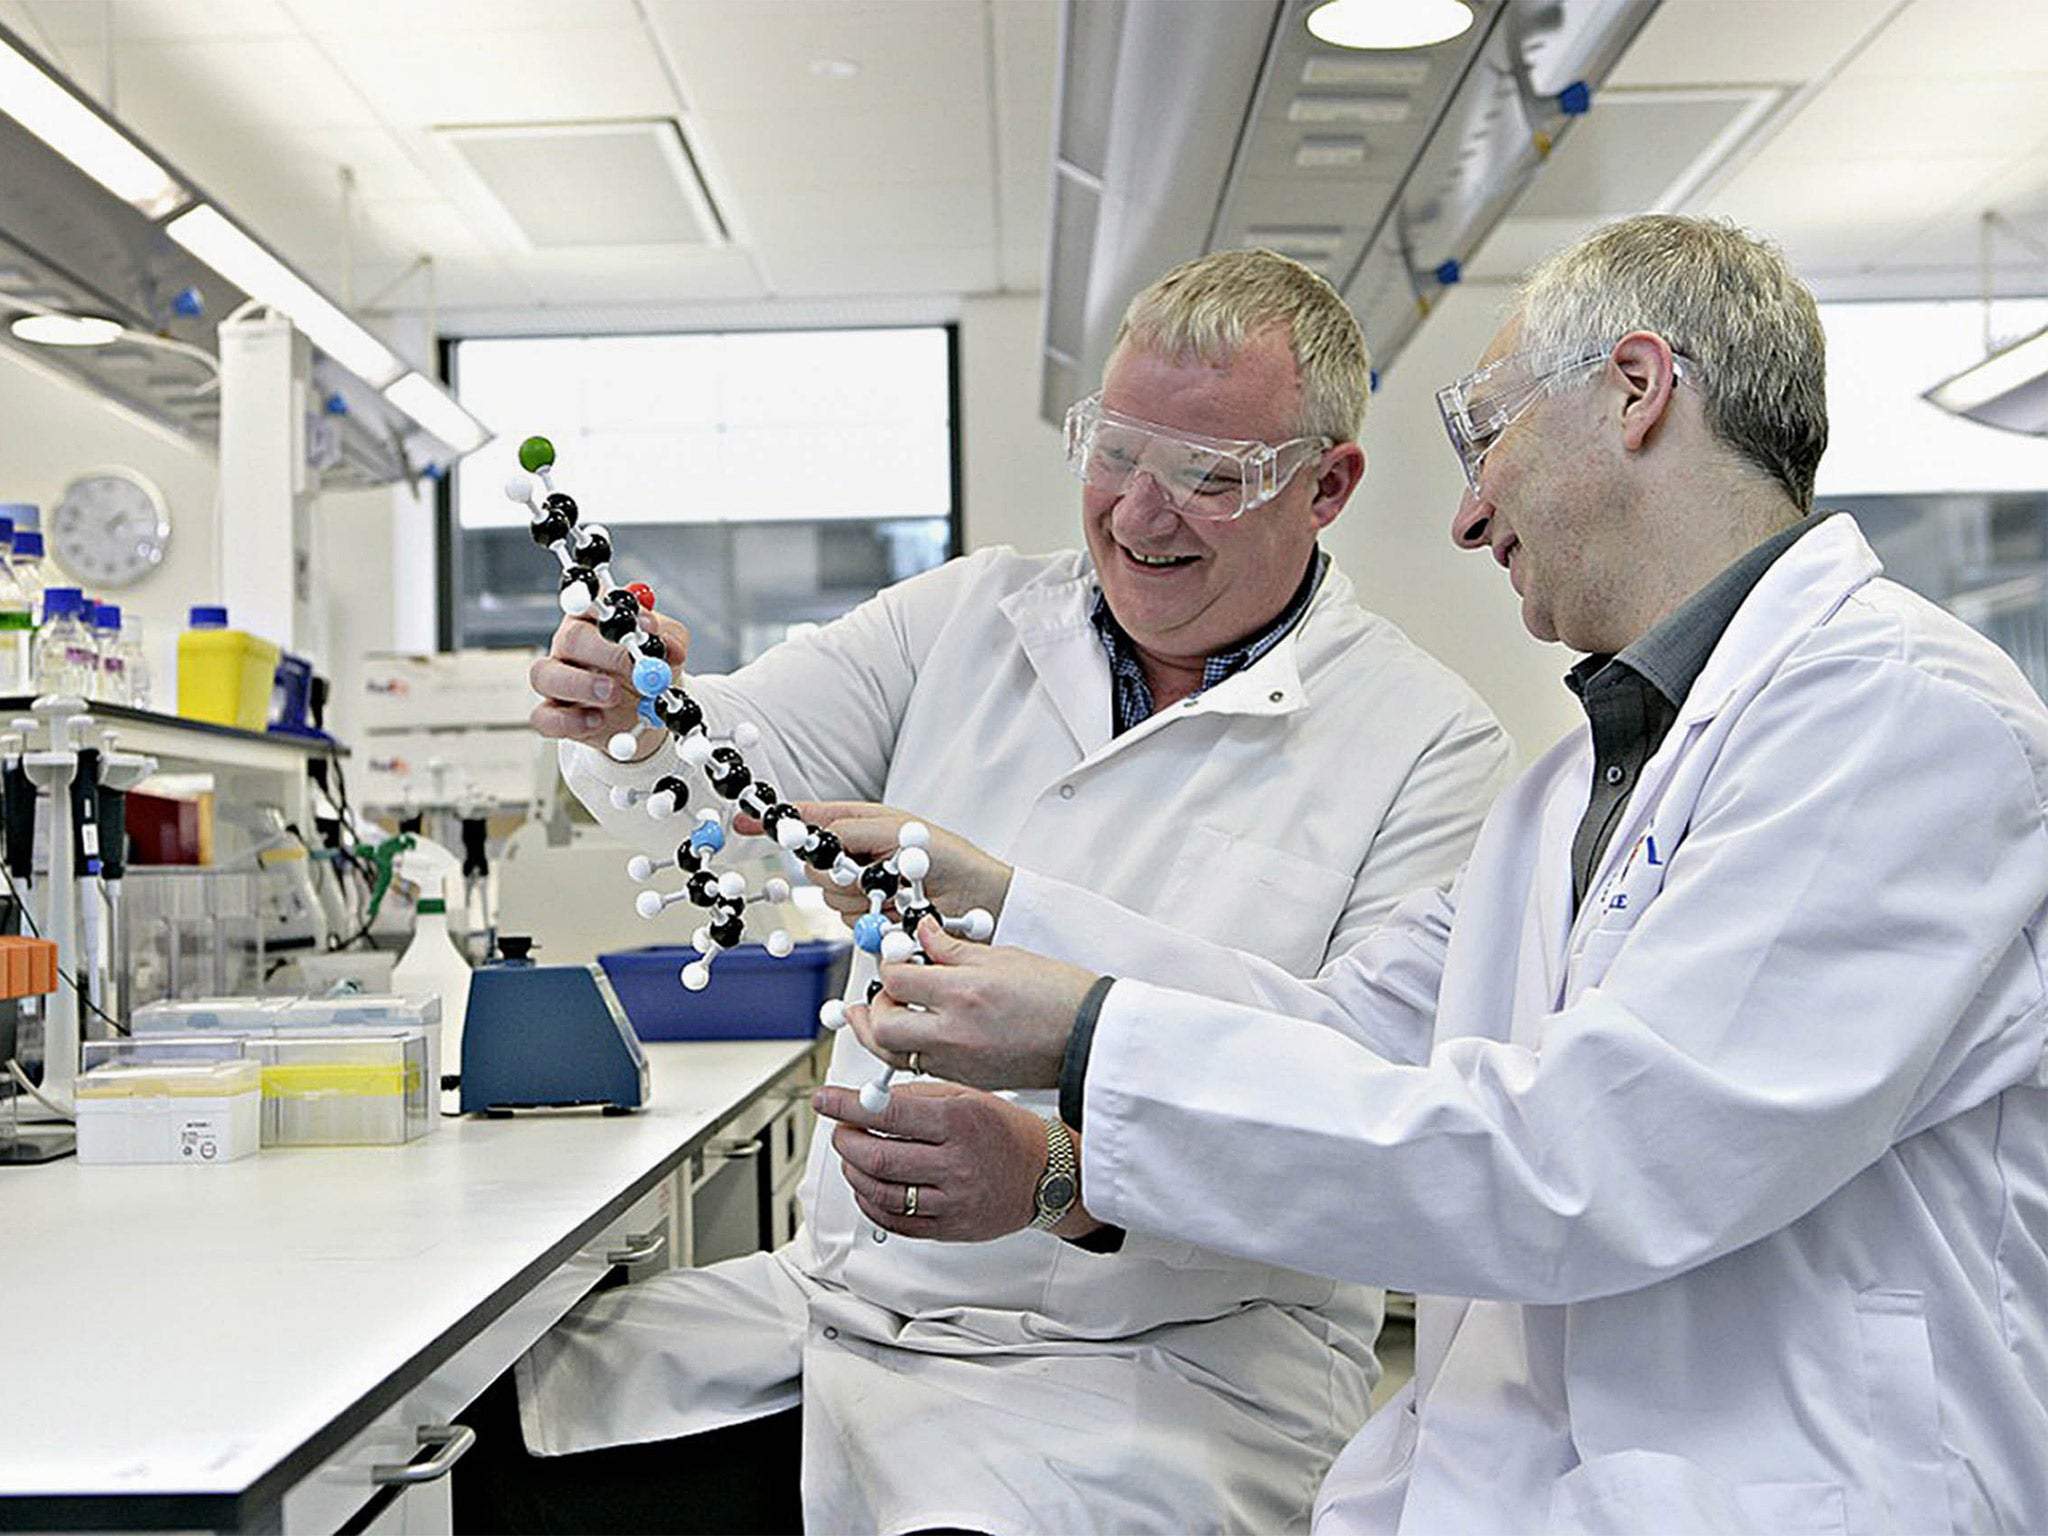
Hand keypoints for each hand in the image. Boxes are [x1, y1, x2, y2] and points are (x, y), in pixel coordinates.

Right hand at [528, 610, 689, 756]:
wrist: (648, 716)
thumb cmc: (650, 670)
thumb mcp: (668, 648)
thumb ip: (669, 640)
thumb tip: (668, 645)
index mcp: (594, 619)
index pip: (590, 601)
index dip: (606, 607)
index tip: (634, 620)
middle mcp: (569, 644)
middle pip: (571, 637)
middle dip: (605, 652)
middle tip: (635, 666)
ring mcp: (556, 679)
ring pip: (545, 675)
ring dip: (581, 685)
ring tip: (615, 695)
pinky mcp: (553, 714)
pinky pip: (544, 717)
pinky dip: (570, 721)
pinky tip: (597, 721)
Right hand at [783, 803, 1012, 925]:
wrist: (981, 900)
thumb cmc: (950, 856)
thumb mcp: (902, 831)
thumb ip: (855, 832)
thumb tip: (819, 836)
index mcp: (860, 825)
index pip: (808, 821)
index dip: (778, 822)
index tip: (744, 821)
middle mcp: (856, 857)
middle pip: (816, 867)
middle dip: (841, 871)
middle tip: (875, 870)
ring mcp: (862, 890)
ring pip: (832, 899)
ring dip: (865, 897)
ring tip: (900, 891)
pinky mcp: (871, 921)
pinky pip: (852, 922)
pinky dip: (875, 919)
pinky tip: (901, 911)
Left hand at [813, 1081, 1099, 1241]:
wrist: (1046, 1175)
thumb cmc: (1006, 1132)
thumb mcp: (967, 1097)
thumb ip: (916, 1096)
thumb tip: (868, 1099)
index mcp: (959, 1124)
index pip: (889, 1113)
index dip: (847, 1105)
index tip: (824, 1100)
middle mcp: (955, 1164)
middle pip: (878, 1157)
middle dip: (846, 1140)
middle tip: (841, 1129)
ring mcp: (951, 1201)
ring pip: (880, 1192)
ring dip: (854, 1171)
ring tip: (854, 1155)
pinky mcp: (947, 1228)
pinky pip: (893, 1222)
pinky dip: (869, 1202)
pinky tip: (868, 1185)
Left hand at [843, 921, 1095, 1090]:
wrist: (1089, 1038)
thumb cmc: (1058, 996)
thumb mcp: (1003, 957)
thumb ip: (952, 949)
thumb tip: (923, 934)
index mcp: (963, 993)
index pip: (897, 980)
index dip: (889, 965)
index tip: (897, 959)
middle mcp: (954, 1032)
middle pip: (882, 1026)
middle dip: (874, 1006)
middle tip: (883, 991)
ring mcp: (958, 1062)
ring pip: (891, 1056)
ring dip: (879, 1034)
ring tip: (878, 1016)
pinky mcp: (966, 1080)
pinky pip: (919, 1068)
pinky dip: (906, 1052)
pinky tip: (913, 1035)